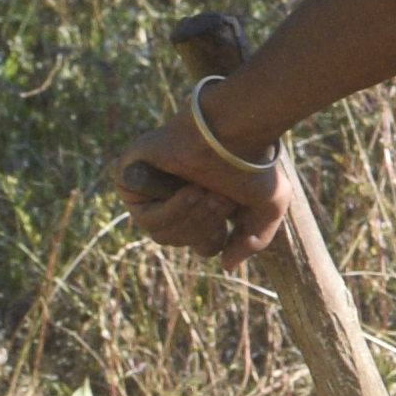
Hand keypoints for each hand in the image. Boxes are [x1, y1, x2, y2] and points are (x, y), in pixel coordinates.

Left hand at [114, 116, 282, 260]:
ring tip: (207, 192)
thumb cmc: (253, 161)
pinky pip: (144, 214)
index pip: (197, 244)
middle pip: (176, 240)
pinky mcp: (128, 176)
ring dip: (190, 217)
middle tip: (221, 198)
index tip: (228, 218)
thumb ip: (252, 241)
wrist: (234, 130)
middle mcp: (173, 198)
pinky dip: (170, 209)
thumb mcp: (267, 207)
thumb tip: (226, 266)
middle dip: (203, 224)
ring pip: (160, 232)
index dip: (212, 239)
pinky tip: (189, 190)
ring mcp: (150, 188)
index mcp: (201, 206)